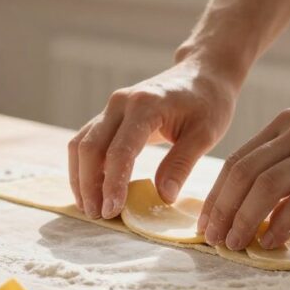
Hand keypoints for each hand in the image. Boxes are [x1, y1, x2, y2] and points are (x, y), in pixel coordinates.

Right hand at [68, 54, 238, 219]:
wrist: (202, 72)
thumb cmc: (208, 102)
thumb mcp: (205, 133)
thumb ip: (181, 164)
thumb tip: (163, 197)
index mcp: (145, 105)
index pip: (119, 150)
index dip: (113, 184)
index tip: (113, 211)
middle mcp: (120, 103)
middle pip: (89, 147)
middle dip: (89, 185)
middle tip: (98, 216)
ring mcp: (111, 108)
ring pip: (80, 144)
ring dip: (80, 177)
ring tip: (90, 207)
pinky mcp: (109, 115)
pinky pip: (86, 140)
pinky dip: (83, 167)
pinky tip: (91, 189)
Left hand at [200, 90, 289, 249]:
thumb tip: (261, 204)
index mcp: (286, 123)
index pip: (237, 161)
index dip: (216, 195)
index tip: (206, 223)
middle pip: (243, 173)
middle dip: (222, 210)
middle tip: (214, 240)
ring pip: (266, 186)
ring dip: (245, 220)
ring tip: (236, 245)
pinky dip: (282, 224)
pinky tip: (272, 241)